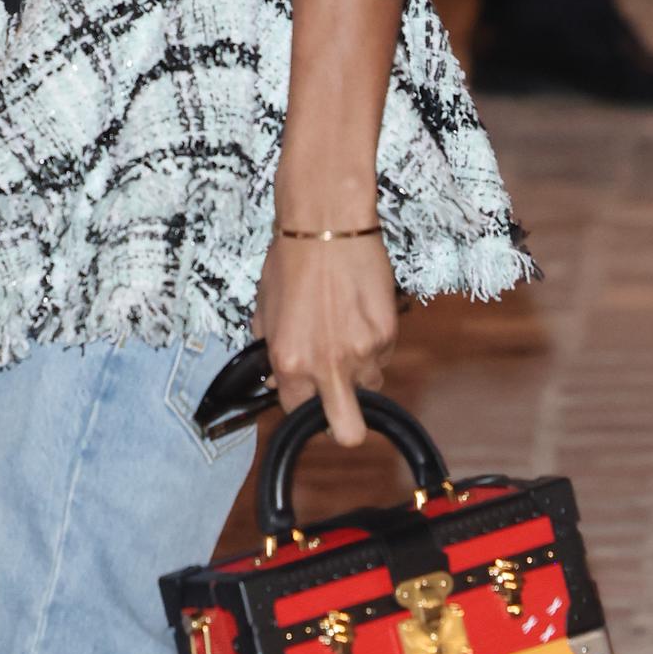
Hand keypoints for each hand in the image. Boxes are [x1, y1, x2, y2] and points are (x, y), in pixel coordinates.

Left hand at [252, 232, 398, 449]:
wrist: (327, 222)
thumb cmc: (290, 259)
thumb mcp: (264, 308)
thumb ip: (270, 349)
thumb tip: (277, 377)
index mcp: (289, 361)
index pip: (297, 411)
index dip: (304, 401)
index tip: (308, 391)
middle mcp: (326, 364)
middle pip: (347, 432)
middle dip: (343, 425)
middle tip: (339, 400)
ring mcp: (362, 351)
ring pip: (370, 386)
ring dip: (360, 370)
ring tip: (347, 332)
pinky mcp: (388, 333)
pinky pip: (384, 355)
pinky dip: (374, 342)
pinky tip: (359, 311)